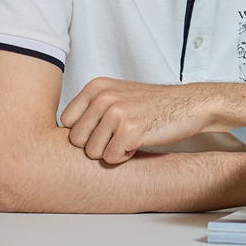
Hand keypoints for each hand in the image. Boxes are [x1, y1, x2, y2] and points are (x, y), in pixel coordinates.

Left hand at [60, 78, 213, 163]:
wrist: (189, 106)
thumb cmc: (153, 105)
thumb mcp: (117, 95)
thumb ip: (90, 109)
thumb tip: (56, 137)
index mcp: (97, 86)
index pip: (66, 123)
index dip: (84, 133)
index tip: (103, 130)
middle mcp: (104, 97)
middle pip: (76, 141)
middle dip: (96, 145)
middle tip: (119, 135)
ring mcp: (117, 112)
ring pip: (92, 153)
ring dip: (112, 151)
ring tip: (130, 137)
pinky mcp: (131, 130)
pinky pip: (112, 158)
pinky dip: (126, 156)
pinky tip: (140, 141)